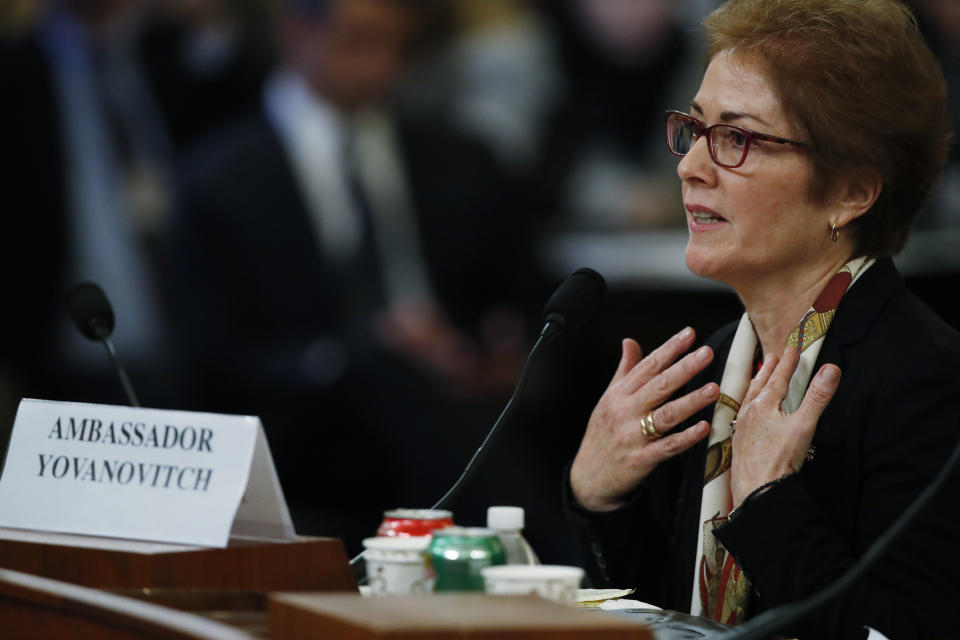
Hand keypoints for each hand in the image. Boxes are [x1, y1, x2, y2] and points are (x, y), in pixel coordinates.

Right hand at [570, 328, 719, 511]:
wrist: (588, 477)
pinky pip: (667, 446)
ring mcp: (633, 436)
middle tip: (706, 353)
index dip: (669, 349)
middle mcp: (625, 412)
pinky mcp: (641, 459)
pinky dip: (685, 437)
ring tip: (713, 388)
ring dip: (690, 401)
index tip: (689, 334)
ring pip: (665, 415)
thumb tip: (630, 342)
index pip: (647, 366)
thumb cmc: (601, 435)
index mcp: (618, 395)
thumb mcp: (607, 399)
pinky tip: (703, 427)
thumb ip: (623, 370)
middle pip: (659, 386)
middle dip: (684, 368)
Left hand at [729, 346, 841, 507]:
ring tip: (760, 378)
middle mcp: (749, 413)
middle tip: (772, 357)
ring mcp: (742, 427)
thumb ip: (817, 396)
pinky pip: (743, 414)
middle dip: (768, 370)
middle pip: (760, 385)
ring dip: (757, 385)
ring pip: (749, 399)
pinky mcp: (739, 442)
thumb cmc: (778, 460)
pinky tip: (750, 412)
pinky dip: (749, 404)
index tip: (792, 350)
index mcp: (763, 405)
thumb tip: (831, 369)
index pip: (778, 378)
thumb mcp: (804, 425)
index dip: (787, 363)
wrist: (756, 490)